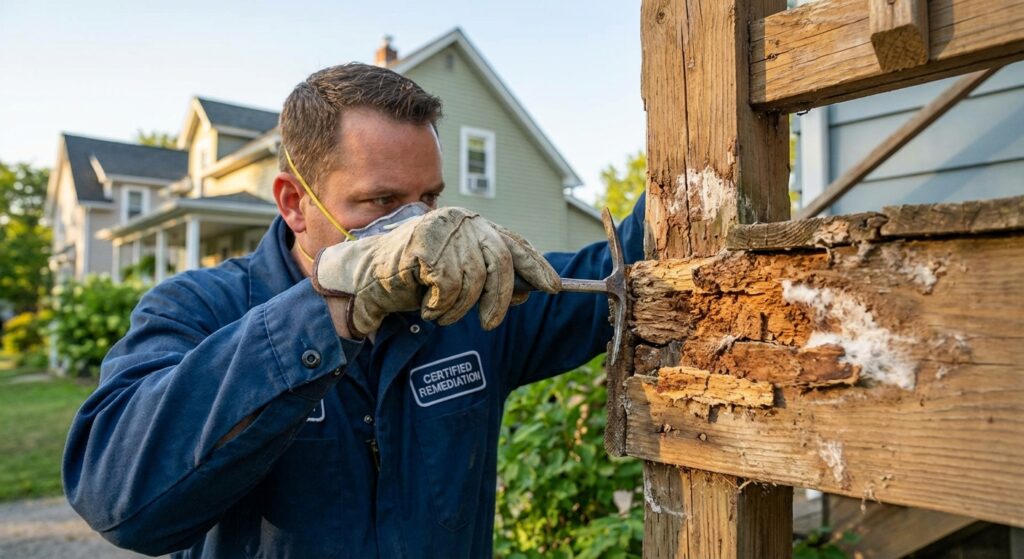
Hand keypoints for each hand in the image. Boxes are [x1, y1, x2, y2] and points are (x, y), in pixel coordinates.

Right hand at [312, 207, 559, 336]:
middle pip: (499, 262)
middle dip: (498, 299)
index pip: (513, 244)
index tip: (553, 288)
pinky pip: (448, 285)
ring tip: (438, 311)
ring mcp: (442, 229)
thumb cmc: (412, 281)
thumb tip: (526, 291)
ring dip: (457, 308)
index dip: (536, 267)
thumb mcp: (457, 282)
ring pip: (472, 279)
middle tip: (489, 324)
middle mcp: (462, 221)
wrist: (365, 282)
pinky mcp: (424, 243)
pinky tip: (424, 303)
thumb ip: (489, 281)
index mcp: (473, 226)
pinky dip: (438, 304)